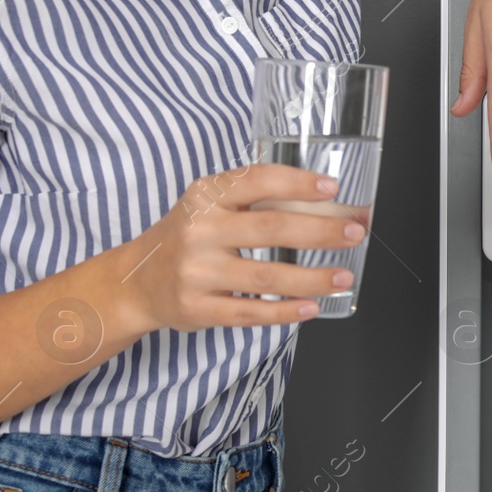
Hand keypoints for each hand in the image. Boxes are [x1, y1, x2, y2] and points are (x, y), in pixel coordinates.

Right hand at [122, 163, 368, 330]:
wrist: (137, 280)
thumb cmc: (189, 235)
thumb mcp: (210, 205)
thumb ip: (255, 200)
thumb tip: (326, 203)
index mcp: (205, 195)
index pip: (257, 180)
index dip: (297, 183)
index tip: (332, 187)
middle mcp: (199, 230)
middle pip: (270, 228)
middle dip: (320, 231)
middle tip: (355, 232)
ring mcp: (197, 272)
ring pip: (266, 276)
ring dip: (312, 277)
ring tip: (343, 276)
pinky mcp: (197, 308)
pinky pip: (250, 312)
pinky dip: (285, 311)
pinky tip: (311, 306)